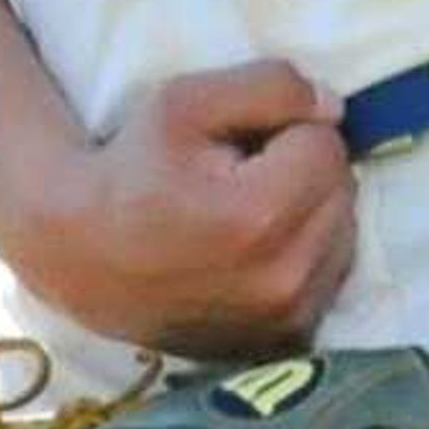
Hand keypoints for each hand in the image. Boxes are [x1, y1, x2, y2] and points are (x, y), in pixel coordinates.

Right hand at [12, 59, 356, 362]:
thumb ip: (270, 87)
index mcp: (262, 218)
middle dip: (303, 170)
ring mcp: (288, 319)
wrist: (84, 254)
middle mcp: (285, 280)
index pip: (326, 144)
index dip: (284, 130)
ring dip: (310, 212)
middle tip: (240, 177)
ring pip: (344, 232)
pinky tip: (258, 251)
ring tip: (247, 215)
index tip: (236, 146)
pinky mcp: (287, 341)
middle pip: (342, 190)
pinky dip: (306, 254)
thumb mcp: (186, 101)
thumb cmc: (133, 168)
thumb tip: (334, 108)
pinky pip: (330, 275)